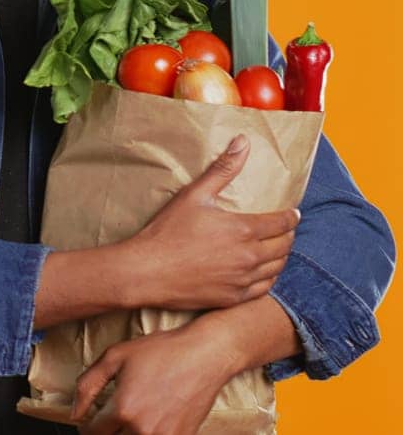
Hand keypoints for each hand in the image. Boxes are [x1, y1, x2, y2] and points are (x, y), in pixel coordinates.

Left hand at [71, 320, 241, 434]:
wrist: (204, 355)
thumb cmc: (161, 351)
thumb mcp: (114, 357)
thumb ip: (87, 386)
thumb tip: (75, 413)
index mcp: (122, 409)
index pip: (92, 434)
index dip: (87, 427)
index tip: (90, 421)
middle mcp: (143, 428)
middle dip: (106, 432)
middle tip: (109, 421)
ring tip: (128, 421)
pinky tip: (147, 423)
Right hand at [118, 134, 297, 310]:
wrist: (147, 270)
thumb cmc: (167, 231)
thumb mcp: (194, 195)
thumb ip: (222, 169)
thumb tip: (243, 142)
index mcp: (244, 229)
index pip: (282, 222)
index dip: (291, 217)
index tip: (293, 213)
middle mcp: (249, 256)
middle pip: (284, 245)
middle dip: (288, 235)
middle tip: (284, 230)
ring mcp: (243, 279)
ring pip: (278, 267)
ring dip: (282, 256)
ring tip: (277, 249)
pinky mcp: (234, 297)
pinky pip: (264, 288)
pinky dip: (269, 277)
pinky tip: (263, 272)